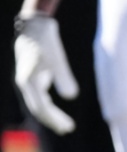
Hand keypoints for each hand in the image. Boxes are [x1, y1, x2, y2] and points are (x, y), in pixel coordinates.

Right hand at [14, 14, 77, 134]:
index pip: (41, 107)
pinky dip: (48, 104)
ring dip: (50, 114)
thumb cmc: (45, 40)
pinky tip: (56, 109)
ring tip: (64, 124)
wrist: (34, 26)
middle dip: (52, 120)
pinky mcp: (33, 76)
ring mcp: (28, 81)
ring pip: (38, 103)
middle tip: (68, 129)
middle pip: (38, 108)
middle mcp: (25, 84)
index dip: (54, 118)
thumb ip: (63, 76)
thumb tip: (71, 96)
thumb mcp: (57, 57)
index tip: (67, 126)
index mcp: (27, 81)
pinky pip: (39, 96)